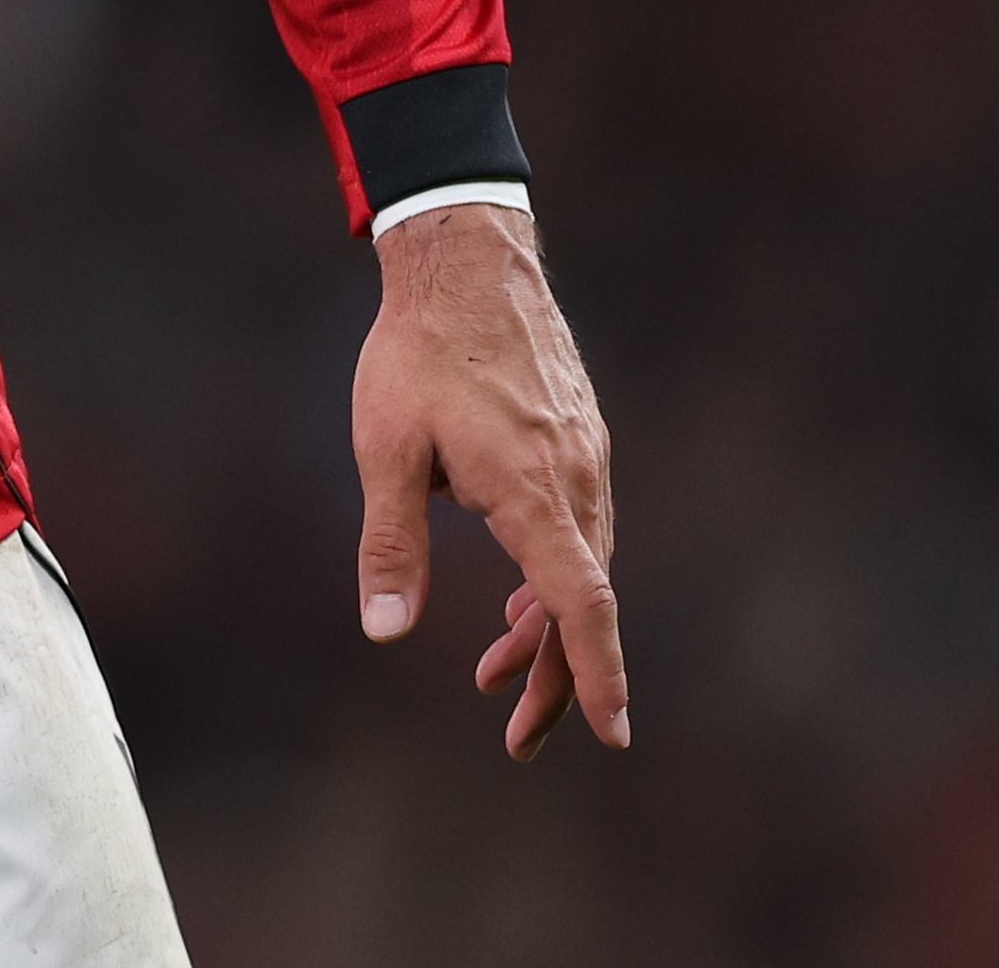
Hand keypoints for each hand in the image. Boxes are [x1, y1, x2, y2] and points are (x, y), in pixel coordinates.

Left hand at [353, 200, 627, 759]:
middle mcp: (575, 480)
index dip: (596, 673)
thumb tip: (386, 631)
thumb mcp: (385, 451)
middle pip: (584, 602)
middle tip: (516, 736)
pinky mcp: (577, 441)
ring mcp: (584, 459)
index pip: (581, 604)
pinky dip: (553, 577)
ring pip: (581, 567)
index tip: (613, 734)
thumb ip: (391, 544)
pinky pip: (577, 530)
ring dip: (547, 629)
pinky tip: (516, 599)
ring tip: (493, 671)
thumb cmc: (416, 354)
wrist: (466, 262)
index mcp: (533, 490)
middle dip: (557, 677)